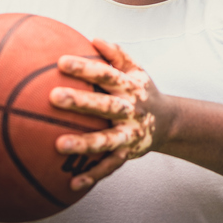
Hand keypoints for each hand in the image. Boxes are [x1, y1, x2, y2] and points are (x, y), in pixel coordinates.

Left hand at [49, 38, 170, 191]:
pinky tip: (71, 183)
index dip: (85, 68)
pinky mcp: (128, 154)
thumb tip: (93, 38)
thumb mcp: (136, 70)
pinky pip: (109, 166)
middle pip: (105, 106)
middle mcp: (131, 110)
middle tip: (53, 97)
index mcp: (130, 87)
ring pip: (107, 140)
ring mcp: (130, 134)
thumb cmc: (141, 90)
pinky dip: (92, 176)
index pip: (106, 74)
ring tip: (59, 145)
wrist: (169, 122)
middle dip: (81, 102)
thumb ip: (117, 54)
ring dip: (84, 144)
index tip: (60, 61)